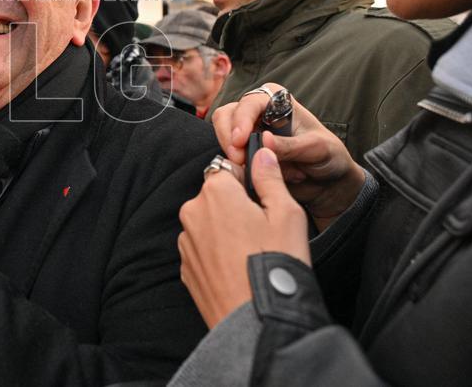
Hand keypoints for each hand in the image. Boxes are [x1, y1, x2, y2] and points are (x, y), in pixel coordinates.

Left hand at [178, 148, 310, 327]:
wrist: (257, 319)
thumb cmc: (275, 262)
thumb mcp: (286, 212)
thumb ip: (270, 177)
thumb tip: (263, 153)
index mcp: (215, 191)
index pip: (227, 169)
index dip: (248, 181)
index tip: (263, 199)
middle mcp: (192, 212)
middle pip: (215, 197)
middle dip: (235, 207)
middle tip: (262, 231)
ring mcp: (185, 243)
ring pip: (208, 224)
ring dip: (224, 231)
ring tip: (251, 253)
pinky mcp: (185, 269)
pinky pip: (202, 251)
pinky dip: (217, 255)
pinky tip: (238, 268)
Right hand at [211, 84, 365, 228]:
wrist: (328, 183)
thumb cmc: (328, 156)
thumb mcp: (316, 149)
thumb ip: (290, 145)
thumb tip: (264, 140)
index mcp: (278, 100)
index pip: (251, 102)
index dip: (242, 119)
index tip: (240, 141)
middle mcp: (259, 112)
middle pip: (228, 114)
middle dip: (228, 136)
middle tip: (238, 159)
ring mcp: (248, 132)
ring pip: (223, 133)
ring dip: (230, 151)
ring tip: (244, 168)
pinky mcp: (243, 152)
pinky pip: (228, 155)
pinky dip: (234, 164)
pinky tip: (249, 175)